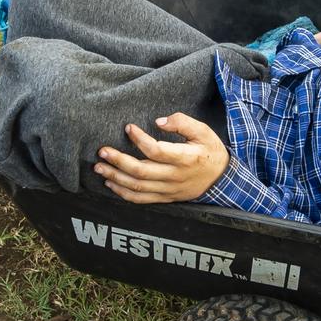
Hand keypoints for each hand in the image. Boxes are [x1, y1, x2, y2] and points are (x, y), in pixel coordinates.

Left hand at [94, 113, 228, 203]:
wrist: (221, 180)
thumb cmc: (210, 152)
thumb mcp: (203, 132)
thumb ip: (182, 122)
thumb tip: (159, 121)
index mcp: (185, 158)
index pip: (157, 151)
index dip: (140, 139)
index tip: (128, 127)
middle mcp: (174, 176)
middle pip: (141, 171)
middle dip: (118, 161)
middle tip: (103, 151)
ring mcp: (168, 189)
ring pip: (138, 187)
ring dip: (115, 178)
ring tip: (100, 167)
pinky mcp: (165, 198)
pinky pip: (141, 199)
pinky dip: (123, 193)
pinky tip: (111, 184)